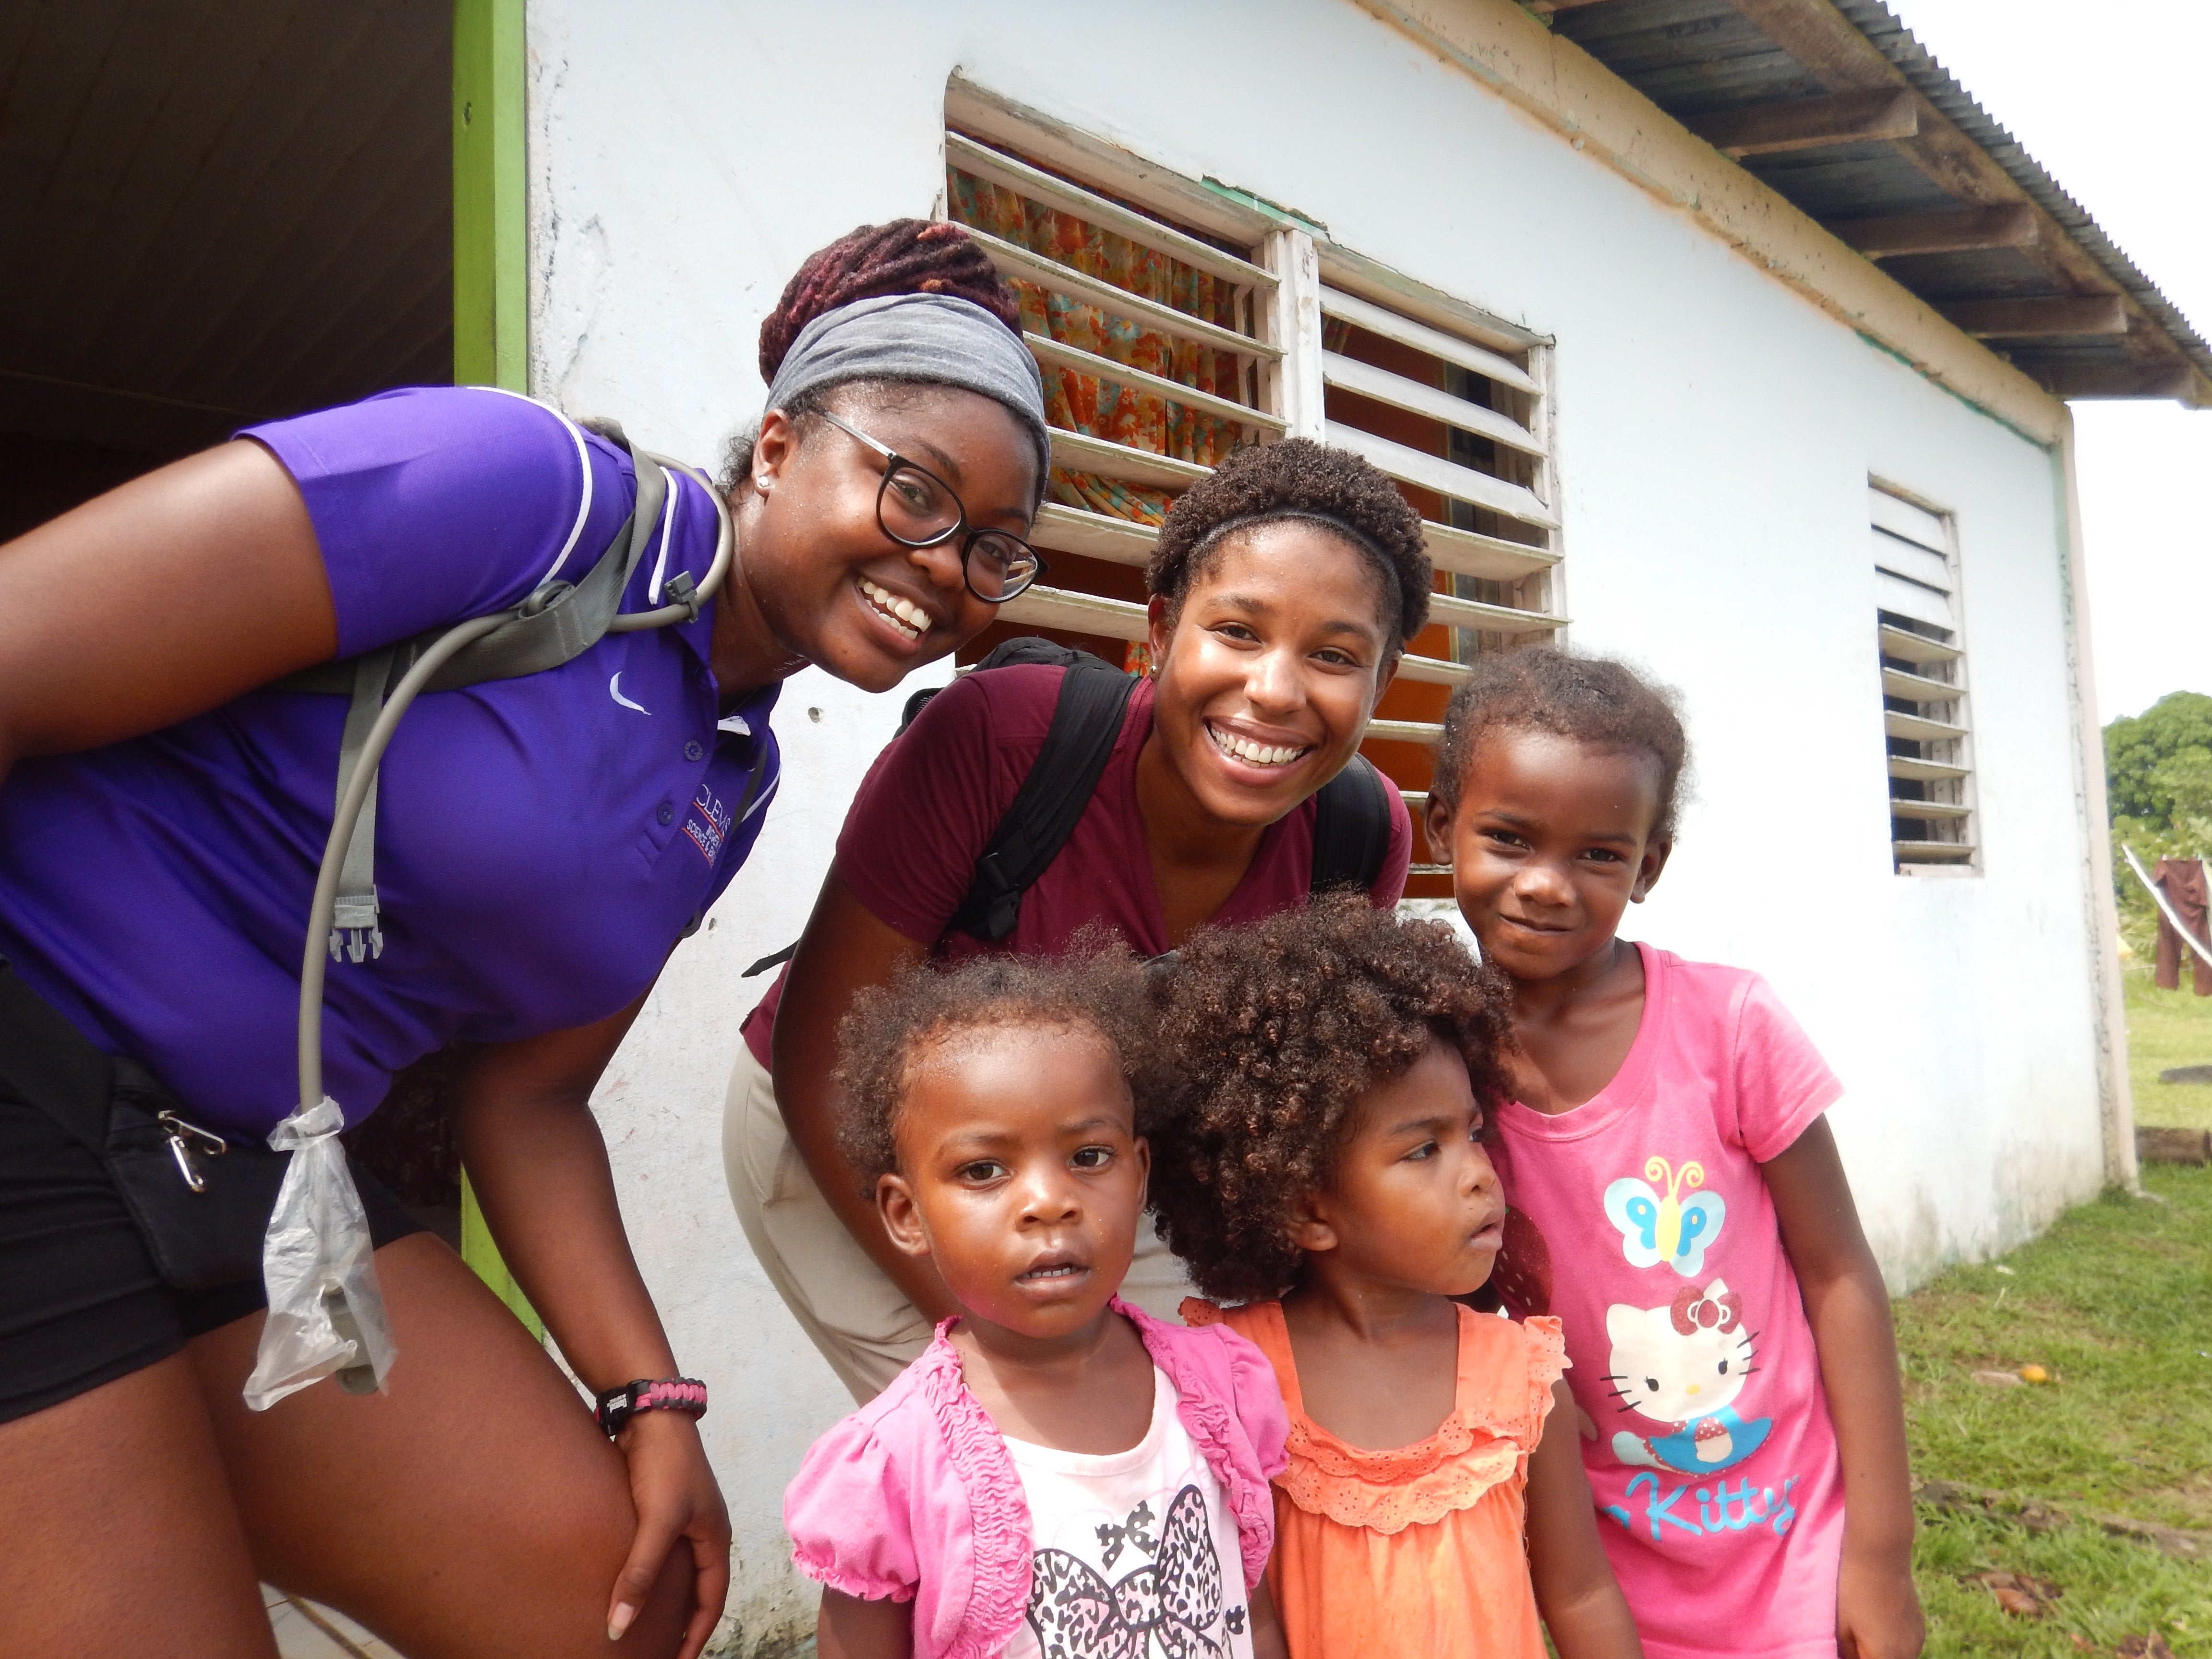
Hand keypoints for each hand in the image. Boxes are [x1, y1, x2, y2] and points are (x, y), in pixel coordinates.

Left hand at [607, 1409, 731, 1658]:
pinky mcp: (660, 1507)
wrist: (651, 1412)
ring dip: (665, 1599)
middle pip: (698, 1590)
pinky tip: (626, 1582)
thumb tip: (618, 1630)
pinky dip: (647, 1575)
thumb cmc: (663, 1466)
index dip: (696, 1636)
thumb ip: (638, 1575)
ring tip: (644, 1625)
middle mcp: (704, 1532)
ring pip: (677, 1571)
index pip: (712, 1602)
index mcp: (715, 1539)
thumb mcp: (656, 1523)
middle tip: (661, 1651)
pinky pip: (657, 1552)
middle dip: (683, 1623)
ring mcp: (683, 1518)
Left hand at [1837, 1547, 1924, 1658]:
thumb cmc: (1853, 1588)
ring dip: (1879, 1653)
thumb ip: (1845, 1652)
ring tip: (1859, 1633)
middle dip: (1866, 1656)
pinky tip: (1873, 1624)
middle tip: (1848, 1643)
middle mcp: (1909, 1654)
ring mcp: (1917, 1640)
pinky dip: (1890, 1644)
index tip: (1844, 1649)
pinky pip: (1904, 1646)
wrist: (1880, 1552)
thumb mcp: (1840, 1626)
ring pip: (1897, 1658)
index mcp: (1888, 1657)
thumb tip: (1845, 1658)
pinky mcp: (1919, 1626)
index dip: (1852, 1658)